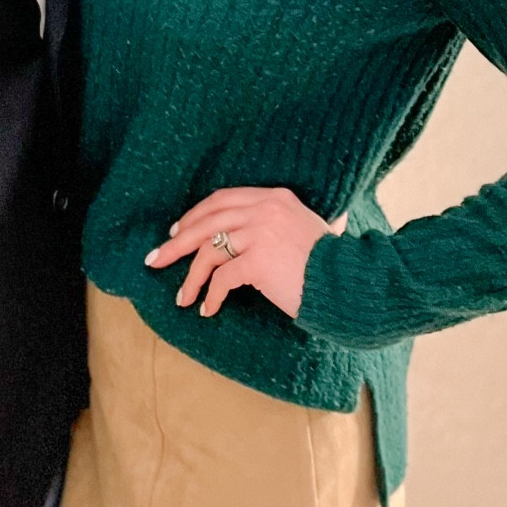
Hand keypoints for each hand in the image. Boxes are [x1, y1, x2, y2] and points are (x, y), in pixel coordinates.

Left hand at [145, 188, 349, 319]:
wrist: (350, 284)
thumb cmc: (332, 264)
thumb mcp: (310, 229)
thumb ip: (287, 223)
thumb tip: (266, 232)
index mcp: (274, 197)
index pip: (222, 200)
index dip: (196, 216)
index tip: (177, 231)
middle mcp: (265, 209)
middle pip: (207, 222)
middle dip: (177, 243)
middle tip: (156, 259)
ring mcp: (260, 232)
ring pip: (208, 252)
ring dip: (190, 277)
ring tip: (182, 298)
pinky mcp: (259, 259)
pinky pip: (222, 278)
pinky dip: (211, 295)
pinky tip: (208, 309)